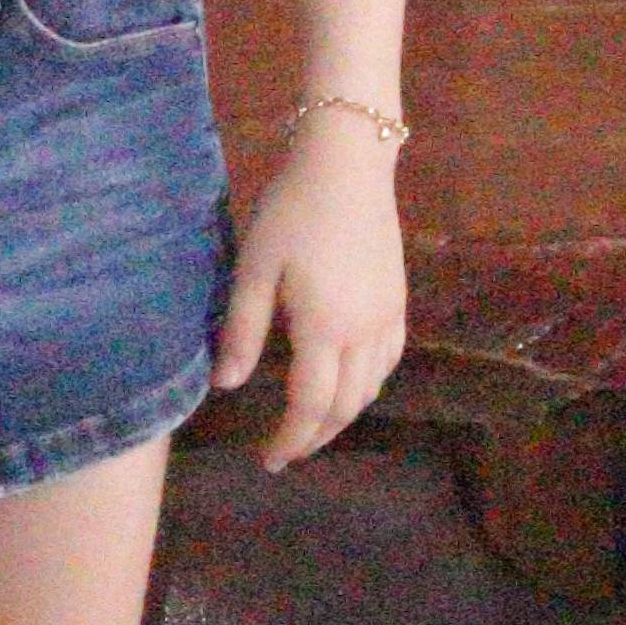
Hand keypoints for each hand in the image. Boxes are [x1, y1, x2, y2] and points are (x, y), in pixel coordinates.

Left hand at [211, 120, 406, 462]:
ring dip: (342, 416)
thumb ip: (242, 330)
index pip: (309, 405)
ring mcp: (389, 318)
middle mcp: (365, 334)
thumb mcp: (254, 268)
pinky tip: (350, 385)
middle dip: (315, 436)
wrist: (348, 165)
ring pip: (371, 389)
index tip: (269, 459)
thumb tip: (227, 386)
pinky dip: (368, 386)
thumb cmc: (292, 211)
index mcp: (325, 330)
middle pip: (345, 407)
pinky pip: (389, 362)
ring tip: (311, 424)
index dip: (290, 439)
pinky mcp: (399, 301)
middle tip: (285, 451)